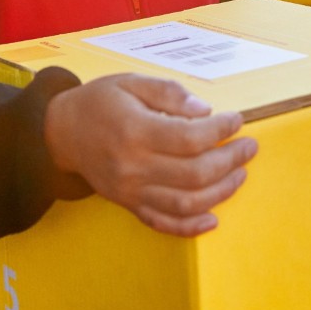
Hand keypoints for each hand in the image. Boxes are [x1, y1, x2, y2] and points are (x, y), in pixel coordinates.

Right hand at [43, 74, 256, 236]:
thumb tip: (204, 111)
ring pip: (185, 203)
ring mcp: (131, 191)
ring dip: (221, 192)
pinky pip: (163, 223)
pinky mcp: (128, 204)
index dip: (221, 131)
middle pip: (194, 174)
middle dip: (230, 161)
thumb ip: (169, 93)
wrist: (62, 132)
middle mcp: (133, 166)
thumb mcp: (132, 82)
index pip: (190, 138)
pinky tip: (213, 218)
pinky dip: (190, 227)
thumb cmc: (100, 102)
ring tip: (240, 174)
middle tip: (248, 147)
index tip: (237, 120)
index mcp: (135, 131)